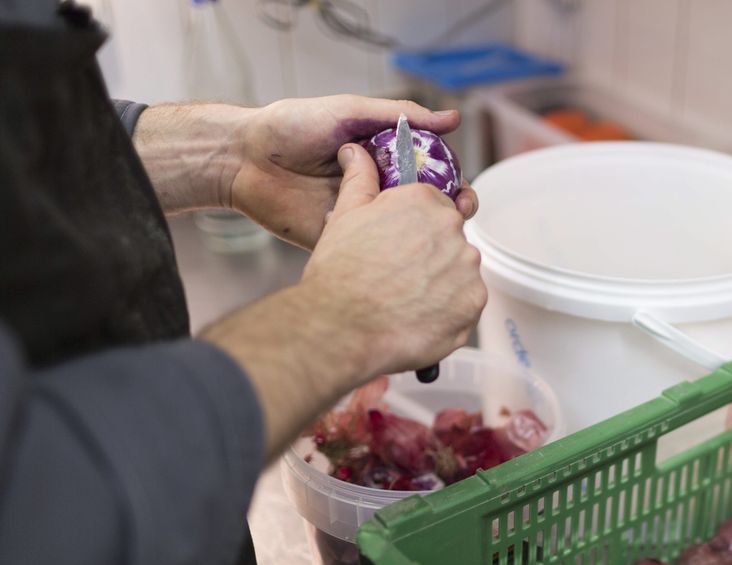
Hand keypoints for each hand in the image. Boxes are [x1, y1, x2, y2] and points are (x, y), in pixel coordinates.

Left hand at [230, 95, 479, 248]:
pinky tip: (400, 258)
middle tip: (456, 221)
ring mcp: (361, 220)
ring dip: (423, 243)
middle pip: (425, 211)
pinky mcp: (340, 243)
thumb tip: (452, 118)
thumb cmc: (291, 127)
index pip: (432, 178)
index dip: (454, 188)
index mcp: (385, 161)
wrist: (242, 159)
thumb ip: (400, 115)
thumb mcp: (349, 112)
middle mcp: (378, 192)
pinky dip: (388, 260)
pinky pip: (370, 255)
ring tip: (433, 241)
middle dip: (447, 219)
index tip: (463, 195)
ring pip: (403, 238)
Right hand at [303, 143, 486, 375]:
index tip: (401, 245)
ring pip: (459, 271)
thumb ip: (359, 179)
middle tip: (399, 276)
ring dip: (441, 283)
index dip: (416, 228)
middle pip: (449, 238)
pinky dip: (449, 310)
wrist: (342, 328)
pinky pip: (466, 302)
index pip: (434, 205)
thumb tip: (356, 151)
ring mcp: (467, 266)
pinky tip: (419, 317)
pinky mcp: (474, 301)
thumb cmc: (339, 273)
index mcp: (423, 200)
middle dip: (430, 255)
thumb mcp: (344, 216)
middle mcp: (452, 227)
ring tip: (406, 300)